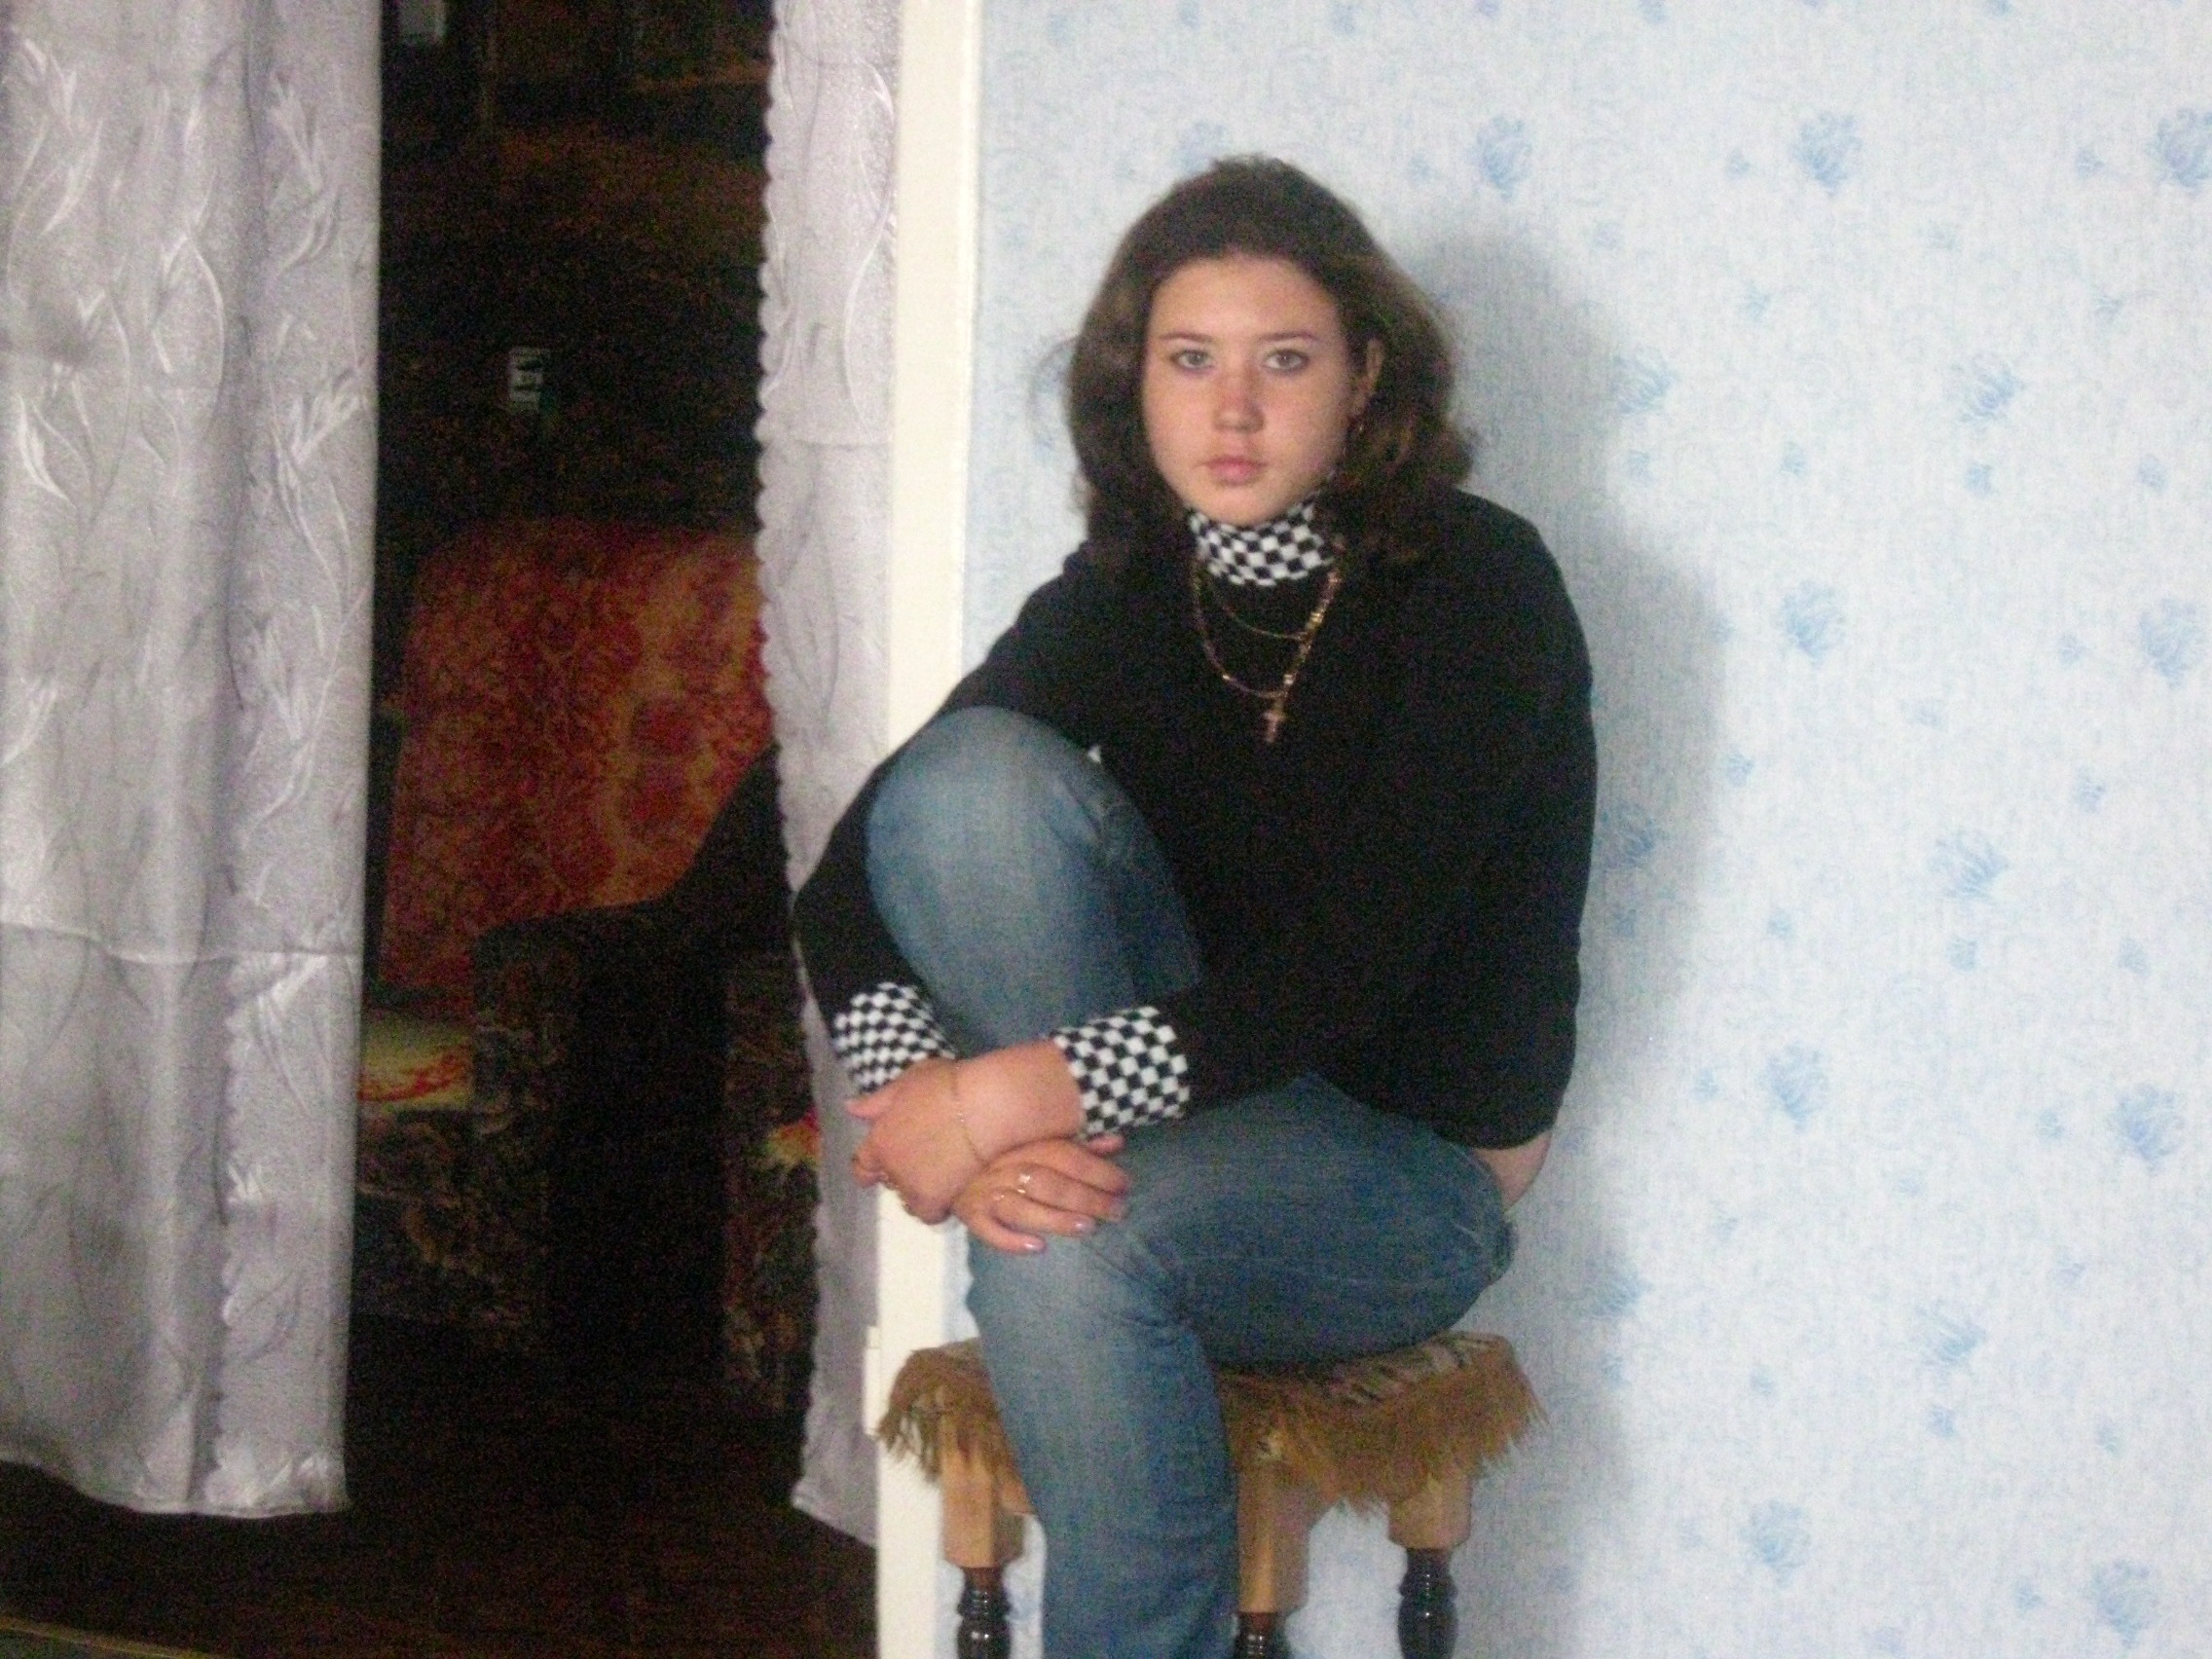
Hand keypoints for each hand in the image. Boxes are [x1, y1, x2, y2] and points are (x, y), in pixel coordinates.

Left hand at [848, 1042, 1085, 1222]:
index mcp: (878, 1140)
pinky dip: (936, 1208)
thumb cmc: (945, 1087)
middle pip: (888, 1180)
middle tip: (923, 1158)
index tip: (883, 1165)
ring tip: (938, 1177)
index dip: (871, 1167)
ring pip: (907, 1199)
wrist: (981, 1108)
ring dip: (917, 1191)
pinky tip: (948, 1194)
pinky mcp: (935, 1200)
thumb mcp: (906, 1083)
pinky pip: (928, 1215)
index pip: (862, 1165)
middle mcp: (890, 1168)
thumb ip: (877, 1101)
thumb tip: (850, 1107)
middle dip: (900, 1172)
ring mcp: (911, 1186)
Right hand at [954, 1136, 1129, 1253]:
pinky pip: (987, 1231)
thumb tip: (1117, 1143)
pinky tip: (1037, 1247)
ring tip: (1086, 1228)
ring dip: (1055, 1218)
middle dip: (1086, 1198)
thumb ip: (1080, 1145)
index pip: (1064, 1156)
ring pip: (1023, 1207)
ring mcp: (985, 1192)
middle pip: (1048, 1183)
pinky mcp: (970, 1215)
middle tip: (1117, 1211)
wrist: (943, 1154)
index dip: (1097, 1170)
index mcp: (1023, 1142)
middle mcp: (1003, 1166)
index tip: (1125, 1184)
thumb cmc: (1003, 1149)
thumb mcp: (1040, 1140)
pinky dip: (1011, 1240)